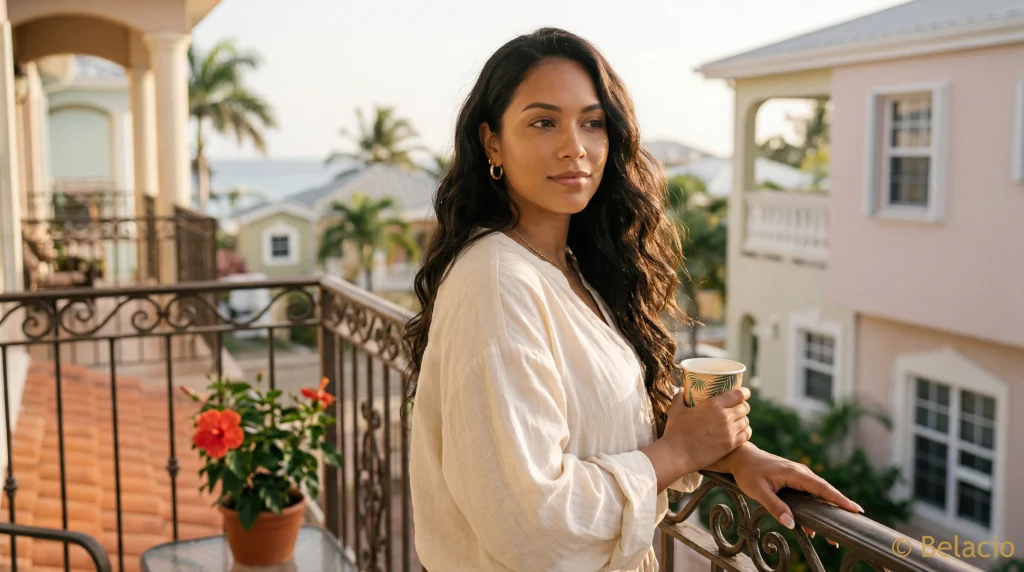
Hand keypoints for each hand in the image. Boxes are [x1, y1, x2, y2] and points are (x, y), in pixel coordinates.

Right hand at [662, 387, 751, 475]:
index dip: (744, 392)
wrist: (677, 454)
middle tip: (739, 406)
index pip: (738, 394)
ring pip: (746, 421)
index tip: (744, 393)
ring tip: (738, 420)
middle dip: (743, 405)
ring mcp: (729, 432)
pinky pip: (746, 435)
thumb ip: (679, 397)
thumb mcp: (676, 410)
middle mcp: (725, 417)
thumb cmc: (675, 431)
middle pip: (745, 407)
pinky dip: (745, 431)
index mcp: (714, 404)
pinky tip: (740, 431)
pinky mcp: (730, 445)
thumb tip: (681, 389)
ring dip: (743, 419)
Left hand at [729, 446, 863, 545]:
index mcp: (795, 473)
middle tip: (853, 524)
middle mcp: (801, 472)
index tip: (854, 509)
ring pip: (819, 493)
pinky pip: (811, 492)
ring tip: (835, 532)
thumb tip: (791, 524)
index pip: (822, 488)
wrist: (742, 457)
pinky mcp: (796, 478)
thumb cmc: (748, 472)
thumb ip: (775, 507)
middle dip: (839, 507)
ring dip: (829, 508)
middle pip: (825, 492)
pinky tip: (814, 525)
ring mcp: (800, 474)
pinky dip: (817, 506)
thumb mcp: (758, 491)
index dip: (838, 499)